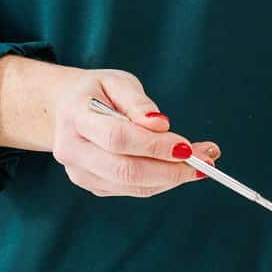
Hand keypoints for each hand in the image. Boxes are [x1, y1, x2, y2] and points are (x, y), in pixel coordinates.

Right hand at [0, 58, 218, 195]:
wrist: (65, 109)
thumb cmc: (96, 91)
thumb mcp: (116, 81)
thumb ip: (137, 101)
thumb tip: (161, 125)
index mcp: (76, 117)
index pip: (117, 138)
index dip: (154, 145)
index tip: (187, 146)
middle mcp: (73, 150)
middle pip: (125, 170)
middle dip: (170, 169)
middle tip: (205, 160)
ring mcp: (80, 173)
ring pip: (132, 185)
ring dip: (172, 177)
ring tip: (202, 161)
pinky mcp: (93, 186)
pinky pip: (132, 189)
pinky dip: (161, 181)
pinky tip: (179, 167)